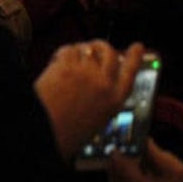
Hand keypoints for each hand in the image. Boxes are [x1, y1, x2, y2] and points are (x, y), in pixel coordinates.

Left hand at [34, 40, 144, 158]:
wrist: (45, 132)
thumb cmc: (67, 134)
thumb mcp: (96, 121)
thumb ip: (102, 101)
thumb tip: (98, 86)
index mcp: (114, 100)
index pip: (130, 72)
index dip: (134, 57)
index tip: (137, 47)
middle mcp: (104, 83)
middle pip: (110, 53)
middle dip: (102, 47)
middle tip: (95, 48)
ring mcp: (86, 72)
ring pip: (89, 48)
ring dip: (81, 49)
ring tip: (72, 56)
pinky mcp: (66, 65)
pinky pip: (69, 49)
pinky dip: (63, 52)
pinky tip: (57, 61)